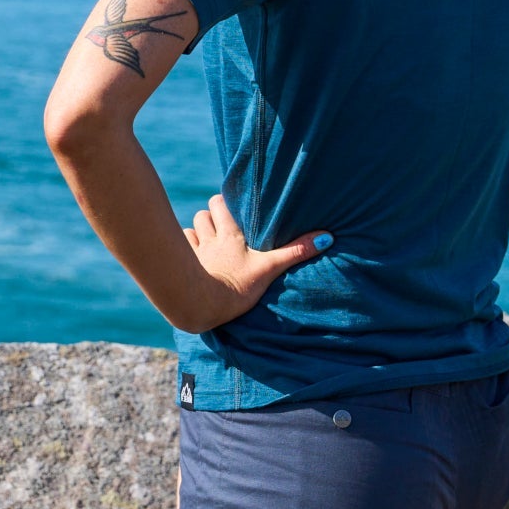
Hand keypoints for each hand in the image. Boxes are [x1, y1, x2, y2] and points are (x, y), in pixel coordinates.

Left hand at [180, 195, 329, 331]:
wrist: (201, 304)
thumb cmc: (237, 286)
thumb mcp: (269, 268)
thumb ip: (295, 252)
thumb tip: (327, 237)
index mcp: (230, 235)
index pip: (219, 203)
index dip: (223, 204)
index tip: (232, 209)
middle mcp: (209, 239)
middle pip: (203, 214)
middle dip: (210, 217)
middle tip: (221, 227)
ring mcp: (194, 252)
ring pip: (191, 229)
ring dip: (197, 232)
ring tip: (207, 242)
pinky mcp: (183, 265)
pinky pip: (181, 248)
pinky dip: (185, 248)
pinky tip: (191, 256)